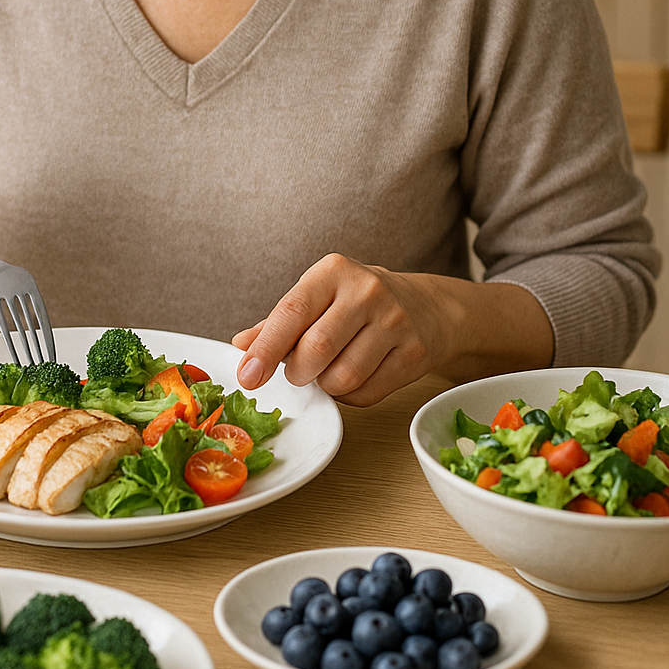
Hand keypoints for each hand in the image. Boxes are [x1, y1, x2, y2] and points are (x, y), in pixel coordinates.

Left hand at [232, 254, 552, 405]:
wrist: (428, 306)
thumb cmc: (357, 303)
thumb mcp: (317, 298)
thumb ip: (277, 323)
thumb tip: (240, 345)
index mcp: (333, 272)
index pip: (291, 311)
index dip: (266, 348)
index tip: (247, 376)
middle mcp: (366, 291)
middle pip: (316, 350)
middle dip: (298, 372)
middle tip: (299, 372)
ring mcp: (395, 322)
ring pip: (342, 378)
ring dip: (326, 386)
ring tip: (331, 370)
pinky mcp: (415, 353)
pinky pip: (368, 393)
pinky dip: (351, 396)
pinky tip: (356, 376)